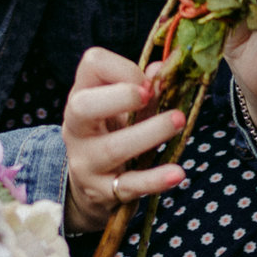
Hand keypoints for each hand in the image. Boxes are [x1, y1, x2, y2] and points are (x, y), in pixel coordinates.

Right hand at [61, 46, 185, 233]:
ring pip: (113, 148)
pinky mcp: (101, 191)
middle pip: (83, 106)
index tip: (147, 83)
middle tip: (149, 94)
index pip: (92, 65)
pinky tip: (177, 173)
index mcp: (82, 96)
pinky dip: (154, 179)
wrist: (91, 185)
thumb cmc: (112, 132)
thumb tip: (166, 67)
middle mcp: (76, 128)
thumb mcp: (124, 108)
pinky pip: (129, 185)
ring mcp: (86, 162)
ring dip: (150, 133)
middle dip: (120, 97)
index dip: (121, 68)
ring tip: (179, 121)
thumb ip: (145, 88)